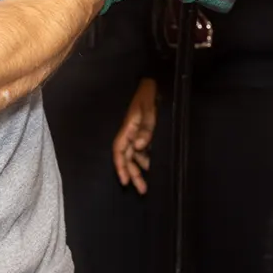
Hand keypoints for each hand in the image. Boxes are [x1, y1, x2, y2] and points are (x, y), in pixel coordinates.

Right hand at [113, 78, 157, 192]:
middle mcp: (130, 133)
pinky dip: (145, 158)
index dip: (121, 167)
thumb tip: (139, 146)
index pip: (120, 151)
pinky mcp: (144, 132)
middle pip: (128, 157)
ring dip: (140, 168)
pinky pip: (142, 149)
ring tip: (147, 183)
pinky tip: (151, 166)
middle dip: (132, 174)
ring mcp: (136, 133)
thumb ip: (145, 128)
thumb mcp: (149, 111)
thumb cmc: (149, 95)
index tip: (125, 181)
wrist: (153, 82)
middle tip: (141, 190)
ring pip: (135, 155)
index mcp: (128, 129)